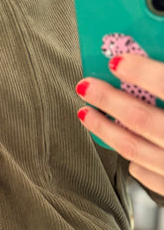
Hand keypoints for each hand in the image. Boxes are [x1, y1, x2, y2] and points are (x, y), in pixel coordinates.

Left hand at [76, 54, 163, 194]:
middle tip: (84, 85)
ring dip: (104, 129)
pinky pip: (145, 174)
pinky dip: (130, 159)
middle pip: (140, 119)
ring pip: (133, 149)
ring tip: (84, 113)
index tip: (115, 61)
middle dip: (108, 99)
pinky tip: (120, 146)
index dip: (141, 71)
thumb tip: (140, 56)